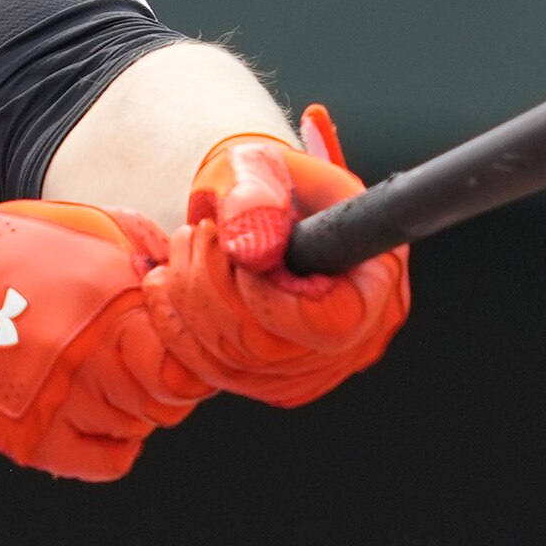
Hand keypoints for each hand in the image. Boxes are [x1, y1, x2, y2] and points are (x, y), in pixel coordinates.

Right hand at [0, 190, 207, 480]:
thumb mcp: (85, 225)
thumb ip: (145, 247)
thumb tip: (185, 268)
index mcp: (114, 301)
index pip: (192, 351)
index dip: (191, 344)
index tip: (176, 338)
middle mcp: (97, 358)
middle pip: (175, 395)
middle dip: (165, 375)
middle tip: (141, 357)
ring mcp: (69, 404)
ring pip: (145, 425)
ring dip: (135, 404)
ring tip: (103, 375)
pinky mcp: (39, 442)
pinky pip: (112, 460)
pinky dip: (114, 442)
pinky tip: (94, 411)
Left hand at [146, 106, 410, 407]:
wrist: (247, 208)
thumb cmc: (265, 183)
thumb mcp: (259, 165)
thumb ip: (255, 195)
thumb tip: (251, 247)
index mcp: (376, 275)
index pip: (338, 321)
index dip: (276, 297)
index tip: (242, 257)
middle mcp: (355, 334)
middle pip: (274, 349)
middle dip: (215, 289)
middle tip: (201, 233)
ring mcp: (312, 365)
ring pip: (236, 364)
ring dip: (189, 300)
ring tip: (188, 244)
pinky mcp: (269, 380)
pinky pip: (210, 373)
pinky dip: (176, 325)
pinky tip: (170, 280)